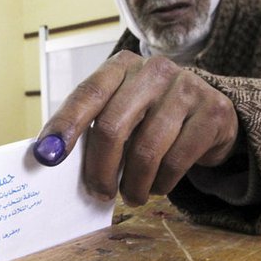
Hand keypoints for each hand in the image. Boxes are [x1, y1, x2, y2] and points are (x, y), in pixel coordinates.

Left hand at [35, 50, 238, 205]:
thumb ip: (91, 126)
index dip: (65, 125)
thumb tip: (51, 157)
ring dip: (134, 184)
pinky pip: (178, 160)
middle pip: (113, 126)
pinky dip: (163, 183)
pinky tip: (158, 186)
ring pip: (146, 150)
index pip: (87, 95)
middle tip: (99, 193)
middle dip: (100, 170)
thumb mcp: (122, 109)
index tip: (47, 156)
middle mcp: (154, 70)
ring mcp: (186, 87)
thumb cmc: (152, 115)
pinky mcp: (213, 111)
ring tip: (131, 195)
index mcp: (121, 66)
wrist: (209, 112)